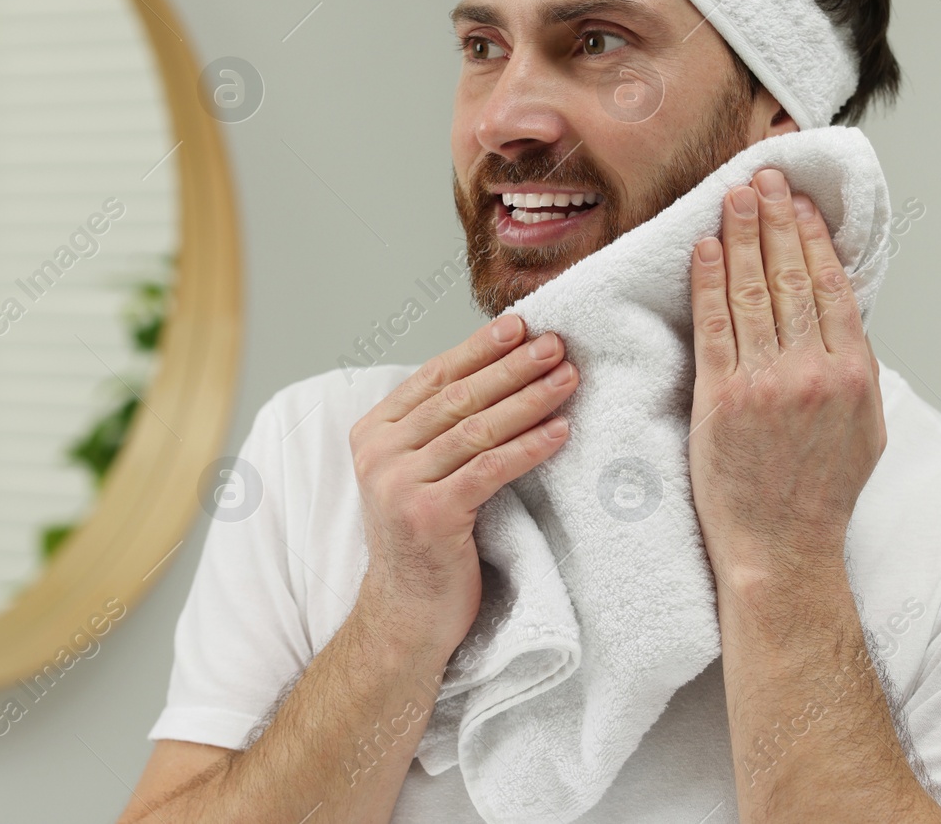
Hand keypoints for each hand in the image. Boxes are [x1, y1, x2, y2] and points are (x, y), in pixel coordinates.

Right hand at [349, 315, 577, 657]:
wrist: (405, 616)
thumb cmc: (424, 542)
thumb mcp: (418, 474)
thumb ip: (438, 430)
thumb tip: (499, 373)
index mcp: (373, 434)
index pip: (433, 377)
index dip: (478, 349)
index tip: (519, 325)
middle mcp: (379, 454)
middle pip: (458, 397)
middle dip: (511, 366)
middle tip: (555, 343)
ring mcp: (399, 485)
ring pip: (476, 429)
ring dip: (528, 399)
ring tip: (567, 377)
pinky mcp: (429, 516)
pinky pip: (489, 469)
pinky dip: (529, 446)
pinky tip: (560, 430)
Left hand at [686, 167, 884, 587]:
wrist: (783, 551)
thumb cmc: (820, 495)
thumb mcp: (865, 428)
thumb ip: (853, 366)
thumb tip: (838, 312)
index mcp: (854, 375)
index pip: (832, 286)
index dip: (814, 236)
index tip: (801, 202)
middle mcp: (814, 372)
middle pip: (792, 277)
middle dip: (776, 219)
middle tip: (764, 178)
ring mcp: (766, 384)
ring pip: (754, 292)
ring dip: (743, 236)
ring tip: (735, 196)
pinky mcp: (721, 399)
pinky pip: (713, 326)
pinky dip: (710, 282)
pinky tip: (706, 248)